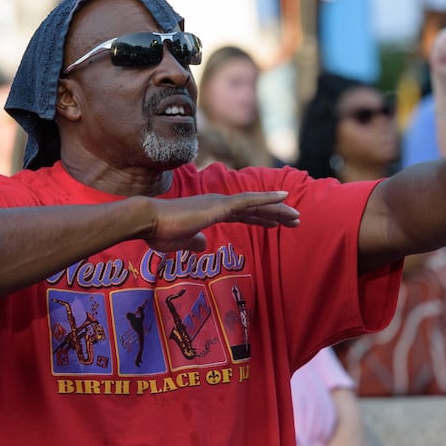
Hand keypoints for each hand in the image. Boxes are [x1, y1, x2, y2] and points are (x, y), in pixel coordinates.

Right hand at [144, 191, 299, 252]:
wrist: (148, 222)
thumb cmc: (160, 232)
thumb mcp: (181, 242)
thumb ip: (194, 242)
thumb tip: (203, 246)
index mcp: (210, 212)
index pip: (242, 214)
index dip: (260, 218)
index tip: (277, 225)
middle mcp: (218, 204)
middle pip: (254, 209)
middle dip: (275, 215)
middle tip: (296, 220)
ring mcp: (220, 203)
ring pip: (256, 204)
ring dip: (278, 209)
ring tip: (297, 216)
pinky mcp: (220, 207)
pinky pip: (249, 201)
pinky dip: (267, 199)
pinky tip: (284, 199)